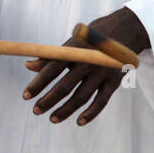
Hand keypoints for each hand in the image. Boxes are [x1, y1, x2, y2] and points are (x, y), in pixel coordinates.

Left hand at [23, 6, 147, 125]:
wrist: (127, 30)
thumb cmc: (93, 38)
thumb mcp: (73, 42)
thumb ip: (52, 56)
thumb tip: (28, 66)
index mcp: (75, 51)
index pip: (52, 69)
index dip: (38, 83)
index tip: (25, 96)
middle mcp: (88, 62)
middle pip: (65, 86)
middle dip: (49, 100)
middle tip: (36, 110)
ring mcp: (102, 73)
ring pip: (82, 96)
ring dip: (66, 109)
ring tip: (53, 118)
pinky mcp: (114, 82)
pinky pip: (102, 101)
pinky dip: (91, 113)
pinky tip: (79, 122)